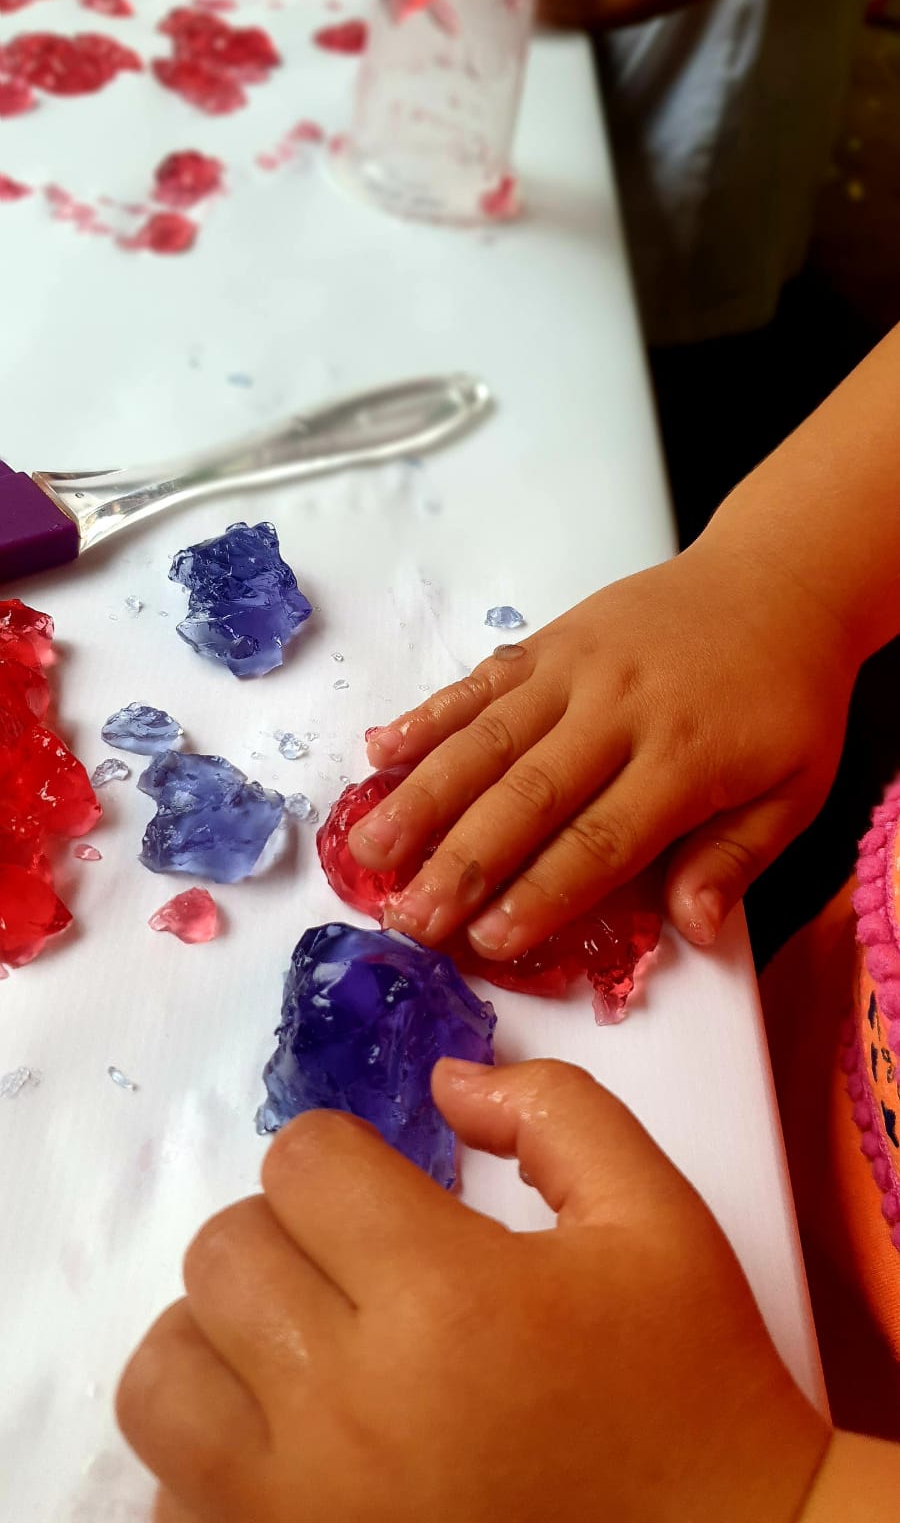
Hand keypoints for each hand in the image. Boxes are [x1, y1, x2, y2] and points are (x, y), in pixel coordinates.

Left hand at [117, 1059, 829, 1522]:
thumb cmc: (687, 1384)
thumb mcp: (655, 1216)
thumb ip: (553, 1112)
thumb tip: (440, 1084)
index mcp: (446, 1296)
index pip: (302, 1162)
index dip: (344, 1156)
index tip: (388, 1193)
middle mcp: (349, 1409)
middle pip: (222, 1253)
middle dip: (284, 1232)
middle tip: (355, 1264)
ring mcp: (300, 1516)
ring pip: (163, 1376)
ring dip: (221, 1337)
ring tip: (302, 1347)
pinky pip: (172, 1496)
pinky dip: (216, 1458)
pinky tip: (300, 1451)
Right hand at [353, 541, 856, 958]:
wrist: (778, 582)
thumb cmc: (786, 698)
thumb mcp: (795, 788)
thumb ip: (736, 858)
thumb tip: (690, 928)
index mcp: (684, 757)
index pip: (601, 839)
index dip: (540, 892)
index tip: (486, 941)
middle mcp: (619, 709)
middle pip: (529, 794)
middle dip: (463, 861)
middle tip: (407, 917)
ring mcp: (577, 667)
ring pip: (488, 738)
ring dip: (423, 796)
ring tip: (371, 850)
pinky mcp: (552, 639)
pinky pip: (481, 681)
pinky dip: (428, 715)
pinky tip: (379, 752)